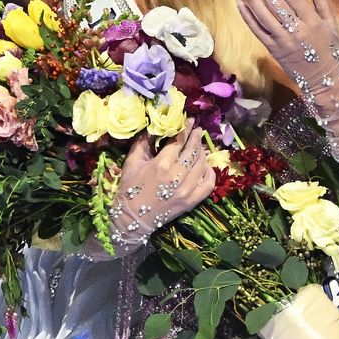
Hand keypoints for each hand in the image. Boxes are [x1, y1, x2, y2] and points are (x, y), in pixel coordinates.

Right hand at [108, 122, 214, 249]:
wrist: (132, 218)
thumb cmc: (129, 188)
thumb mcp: (132, 161)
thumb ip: (144, 141)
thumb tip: (155, 126)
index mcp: (161, 164)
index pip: (179, 140)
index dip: (185, 128)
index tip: (190, 120)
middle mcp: (177, 176)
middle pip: (193, 150)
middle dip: (196, 136)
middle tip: (197, 129)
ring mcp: (186, 190)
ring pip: (202, 164)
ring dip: (202, 152)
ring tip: (199, 146)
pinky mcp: (191, 202)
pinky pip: (208, 184)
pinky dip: (209, 173)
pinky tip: (205, 166)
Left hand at [235, 0, 338, 85]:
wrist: (325, 80)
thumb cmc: (330, 49)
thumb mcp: (332, 24)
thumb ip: (321, 1)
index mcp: (312, 22)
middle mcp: (296, 31)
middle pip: (276, 4)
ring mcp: (283, 41)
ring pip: (264, 17)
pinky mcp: (273, 50)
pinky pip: (258, 32)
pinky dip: (248, 19)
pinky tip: (240, 5)